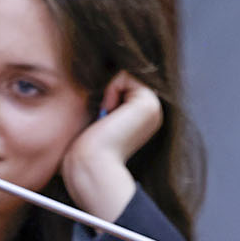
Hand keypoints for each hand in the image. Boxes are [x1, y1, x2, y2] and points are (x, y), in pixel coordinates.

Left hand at [61, 71, 162, 221]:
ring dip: (108, 92)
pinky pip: (126, 75)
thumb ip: (105, 102)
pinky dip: (111, 89)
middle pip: (123, 79)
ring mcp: (153, 108)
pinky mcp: (148, 103)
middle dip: (107, 93)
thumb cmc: (86, 149)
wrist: (91, 165)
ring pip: (125, 76)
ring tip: (106, 118)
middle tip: (103, 120)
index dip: (106, 95)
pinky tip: (108, 112)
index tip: (101, 119)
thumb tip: (97, 80)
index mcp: (140, 118)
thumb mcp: (97, 120)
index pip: (121, 85)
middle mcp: (151, 113)